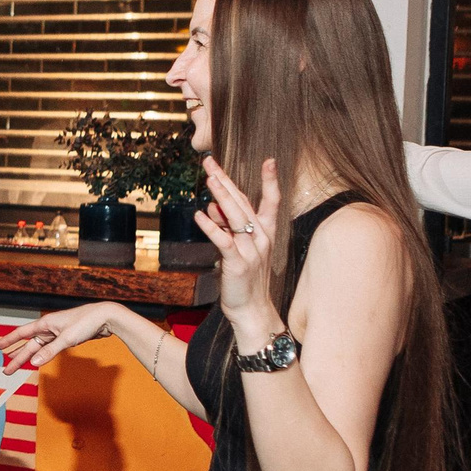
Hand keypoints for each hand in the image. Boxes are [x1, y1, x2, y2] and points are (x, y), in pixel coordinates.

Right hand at [0, 301, 122, 372]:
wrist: (105, 317)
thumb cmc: (86, 322)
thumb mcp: (66, 339)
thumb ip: (49, 352)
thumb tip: (33, 363)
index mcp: (45, 324)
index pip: (21, 333)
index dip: (8, 341)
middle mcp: (49, 328)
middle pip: (29, 345)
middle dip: (17, 357)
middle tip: (6, 369)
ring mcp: (57, 334)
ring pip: (38, 348)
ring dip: (28, 357)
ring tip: (16, 365)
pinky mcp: (66, 339)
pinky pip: (49, 349)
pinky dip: (42, 356)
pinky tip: (37, 360)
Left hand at [195, 155, 281, 338]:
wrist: (252, 310)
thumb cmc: (244, 279)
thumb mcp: (236, 249)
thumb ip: (226, 228)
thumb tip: (211, 206)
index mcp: (265, 234)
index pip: (271, 202)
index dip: (270, 181)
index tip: (269, 160)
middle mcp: (262, 239)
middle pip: (244, 203)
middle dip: (226, 180)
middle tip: (210, 161)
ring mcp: (251, 251)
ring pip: (236, 218)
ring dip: (222, 196)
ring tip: (209, 178)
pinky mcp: (238, 264)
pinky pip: (224, 241)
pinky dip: (211, 227)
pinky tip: (199, 215)